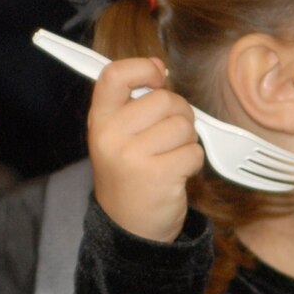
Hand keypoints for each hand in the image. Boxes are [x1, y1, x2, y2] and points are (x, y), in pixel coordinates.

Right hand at [88, 56, 204, 242]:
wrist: (128, 227)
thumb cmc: (129, 174)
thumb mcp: (116, 135)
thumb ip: (133, 101)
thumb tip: (159, 67)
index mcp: (99, 120)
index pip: (114, 75)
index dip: (142, 68)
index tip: (157, 78)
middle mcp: (111, 136)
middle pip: (164, 99)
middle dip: (178, 114)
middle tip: (168, 136)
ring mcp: (133, 156)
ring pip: (184, 125)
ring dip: (187, 141)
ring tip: (170, 157)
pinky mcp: (158, 175)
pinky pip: (194, 151)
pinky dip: (193, 162)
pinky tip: (176, 174)